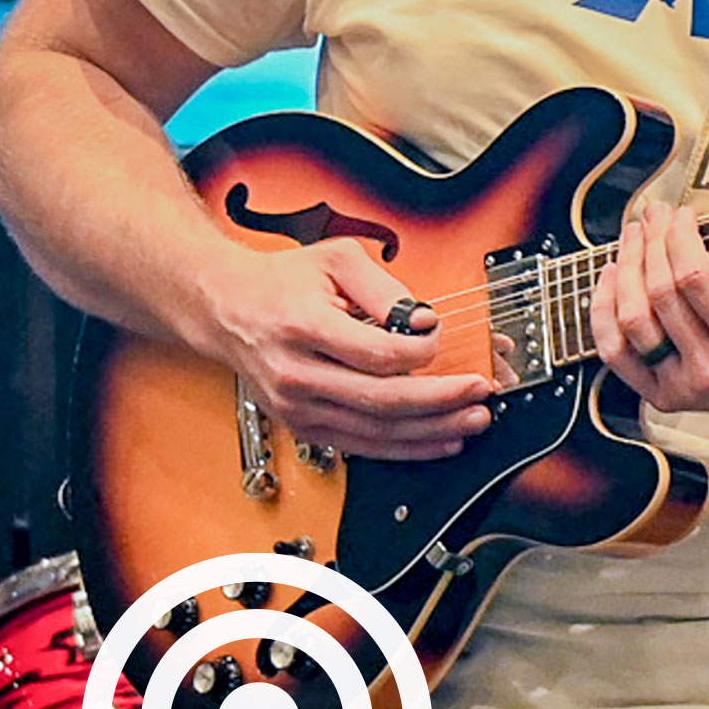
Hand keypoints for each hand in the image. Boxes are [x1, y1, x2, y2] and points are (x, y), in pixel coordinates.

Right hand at [203, 238, 493, 461]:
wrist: (227, 308)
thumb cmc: (283, 282)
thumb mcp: (336, 260)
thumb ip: (386, 287)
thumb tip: (424, 321)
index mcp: (304, 328)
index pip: (377, 354)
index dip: (421, 352)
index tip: (440, 338)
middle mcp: (297, 374)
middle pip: (381, 400)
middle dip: (440, 402)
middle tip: (481, 394)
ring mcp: (297, 407)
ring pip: (375, 431)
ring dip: (430, 431)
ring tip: (472, 421)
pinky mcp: (302, 425)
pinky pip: (360, 445)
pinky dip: (403, 448)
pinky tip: (438, 441)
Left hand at [588, 164, 708, 435]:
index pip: (694, 277)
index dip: (678, 236)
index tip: (682, 212)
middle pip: (660, 294)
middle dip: (651, 242)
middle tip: (653, 213)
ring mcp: (686, 388)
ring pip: (632, 321)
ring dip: (624, 270)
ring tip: (631, 238)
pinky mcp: (665, 397)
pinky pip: (616, 353)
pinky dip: (603, 313)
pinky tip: (611, 278)